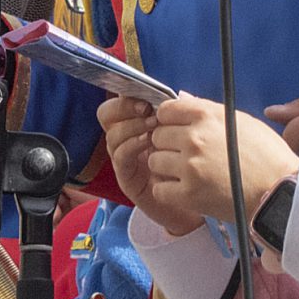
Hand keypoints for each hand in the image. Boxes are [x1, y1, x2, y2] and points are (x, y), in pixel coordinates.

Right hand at [97, 97, 190, 233]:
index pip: (119, 101)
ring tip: (152, 125)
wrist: (192, 204)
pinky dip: (132, 145)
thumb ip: (181, 116)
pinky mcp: (126, 178)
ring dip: (131, 126)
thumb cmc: (189, 166)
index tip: (146, 94)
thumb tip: (182, 95)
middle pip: (107, 114)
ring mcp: (123, 159)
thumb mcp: (185, 135)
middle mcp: (125, 139)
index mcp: (136, 124)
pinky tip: (148, 142)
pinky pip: (120, 157)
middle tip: (145, 109)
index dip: (127, 95)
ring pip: (112, 134)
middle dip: (123, 107)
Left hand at [146, 96, 298, 231]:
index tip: (175, 130)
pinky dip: (168, 191)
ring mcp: (189, 166)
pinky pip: (159, 189)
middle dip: (167, 145)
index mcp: (207, 116)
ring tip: (185, 174)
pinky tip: (184, 190)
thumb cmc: (268, 156)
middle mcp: (194, 138)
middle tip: (183, 155)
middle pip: (157, 135)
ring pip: (154, 161)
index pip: (166, 110)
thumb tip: (184, 100)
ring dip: (166, 168)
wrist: (280, 192)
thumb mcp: (242, 121)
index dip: (168, 120)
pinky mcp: (188, 194)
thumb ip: (208, 111)